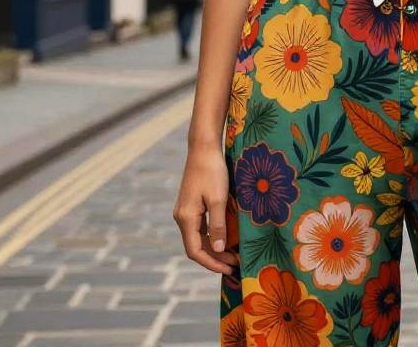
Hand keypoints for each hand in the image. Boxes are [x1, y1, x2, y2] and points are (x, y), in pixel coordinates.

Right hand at [173, 144, 238, 274]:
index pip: (195, 251)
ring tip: (233, 254)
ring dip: (214, 248)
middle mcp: (182, 217)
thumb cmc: (212, 171)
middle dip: (214, 258)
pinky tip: (225, 237)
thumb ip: (218, 225)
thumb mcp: (218, 198)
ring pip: (198, 237)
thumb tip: (217, 250)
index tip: (229, 270)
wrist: (204, 147)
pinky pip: (200, 227)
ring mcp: (185, 210)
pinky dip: (212, 236)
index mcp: (186, 218)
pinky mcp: (191, 204)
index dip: (211, 264)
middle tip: (235, 264)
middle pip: (196, 246)